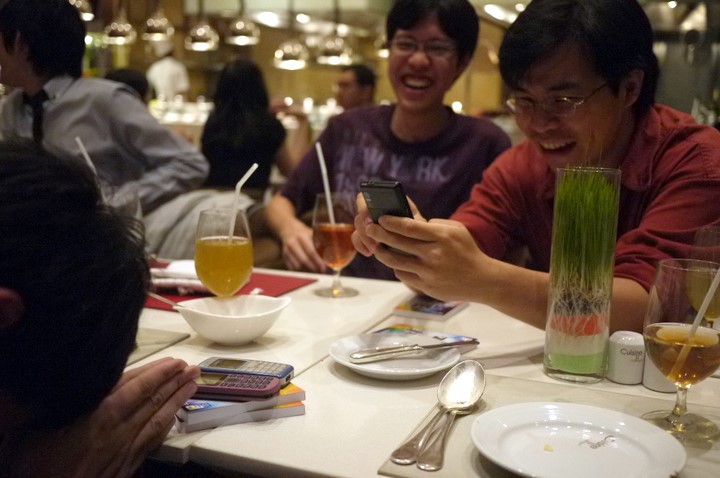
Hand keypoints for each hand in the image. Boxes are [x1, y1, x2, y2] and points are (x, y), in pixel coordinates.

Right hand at [6, 358, 199, 477]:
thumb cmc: (39, 463)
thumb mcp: (45, 422)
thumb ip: (73, 398)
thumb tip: (87, 378)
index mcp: (100, 413)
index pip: (137, 386)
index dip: (157, 372)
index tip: (173, 361)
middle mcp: (119, 429)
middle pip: (153, 400)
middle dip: (175, 381)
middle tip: (193, 368)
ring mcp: (126, 449)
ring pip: (159, 419)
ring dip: (178, 400)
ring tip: (193, 384)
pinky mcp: (127, 467)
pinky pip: (153, 441)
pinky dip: (166, 426)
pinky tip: (174, 417)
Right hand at [280, 221, 326, 272]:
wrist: (288, 229)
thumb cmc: (305, 233)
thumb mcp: (313, 234)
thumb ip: (321, 244)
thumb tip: (333, 257)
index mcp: (302, 236)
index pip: (311, 252)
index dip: (319, 261)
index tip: (325, 268)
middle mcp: (293, 243)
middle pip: (304, 260)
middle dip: (314, 268)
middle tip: (322, 271)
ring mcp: (287, 251)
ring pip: (298, 266)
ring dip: (308, 270)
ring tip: (316, 270)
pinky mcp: (284, 257)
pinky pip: (293, 268)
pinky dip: (301, 271)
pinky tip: (308, 269)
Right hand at [351, 193, 422, 256]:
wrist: (422, 247)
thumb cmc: (420, 233)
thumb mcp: (417, 224)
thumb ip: (406, 219)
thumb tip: (393, 217)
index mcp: (388, 201)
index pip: (370, 195)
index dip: (367, 206)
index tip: (372, 219)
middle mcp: (376, 209)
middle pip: (361, 211)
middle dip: (364, 225)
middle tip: (372, 235)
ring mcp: (370, 222)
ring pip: (358, 225)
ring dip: (363, 237)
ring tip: (373, 249)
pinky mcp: (366, 235)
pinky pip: (357, 238)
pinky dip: (360, 245)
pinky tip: (368, 252)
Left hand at [364, 216, 491, 301]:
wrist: (482, 280)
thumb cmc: (466, 250)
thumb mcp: (456, 229)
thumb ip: (433, 223)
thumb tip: (409, 218)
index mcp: (441, 237)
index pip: (409, 227)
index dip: (391, 222)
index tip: (380, 218)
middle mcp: (433, 255)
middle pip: (397, 243)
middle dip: (379, 234)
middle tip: (370, 228)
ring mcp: (428, 273)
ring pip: (395, 261)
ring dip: (382, 252)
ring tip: (377, 246)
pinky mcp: (426, 287)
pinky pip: (403, 275)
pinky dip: (397, 267)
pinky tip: (396, 261)